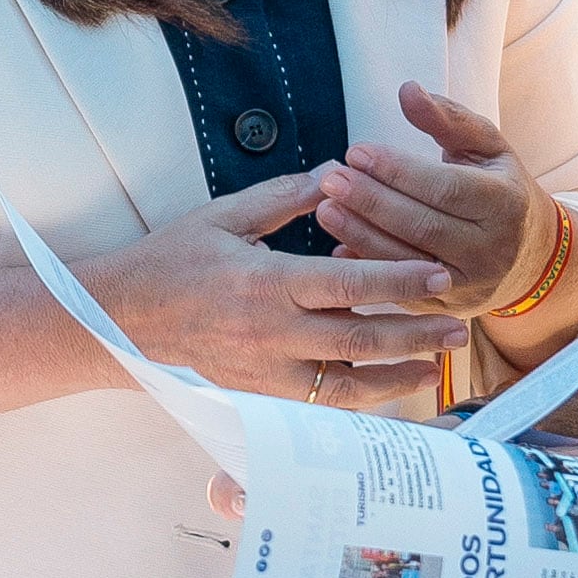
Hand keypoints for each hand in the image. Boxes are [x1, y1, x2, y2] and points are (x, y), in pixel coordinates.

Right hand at [88, 175, 463, 416]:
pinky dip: (358, 402)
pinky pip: (318, 406)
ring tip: (435, 366)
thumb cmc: (170, 261)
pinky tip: (385, 391)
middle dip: (416, 334)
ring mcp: (265, 372)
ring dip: (397, 377)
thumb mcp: (224, 216)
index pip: (349, 283)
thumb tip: (336, 171)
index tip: (440, 275)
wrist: (119, 318)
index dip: (400, 281)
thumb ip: (284, 196)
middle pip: (360, 339)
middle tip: (459, 328)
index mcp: (266, 282)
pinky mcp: (258, 396)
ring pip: (345, 386)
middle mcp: (271, 332)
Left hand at [309, 84, 553, 321]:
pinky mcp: (447, 310)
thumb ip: (447, 118)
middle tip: (331, 178)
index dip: (398, 171)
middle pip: (423, 226)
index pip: (445, 188)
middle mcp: (491, 250)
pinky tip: (338, 246)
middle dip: (372, 202)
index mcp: (504, 204)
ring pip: (408, 263)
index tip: (356, 151)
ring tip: (325, 208)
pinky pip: (402, 292)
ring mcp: (470, 285)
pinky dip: (369, 269)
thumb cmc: (501, 189)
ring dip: (362, 236)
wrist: (531, 257)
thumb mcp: (488, 148)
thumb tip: (406, 89)